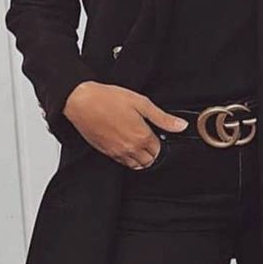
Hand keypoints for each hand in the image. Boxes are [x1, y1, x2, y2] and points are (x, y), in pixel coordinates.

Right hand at [63, 82, 188, 168]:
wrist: (82, 102)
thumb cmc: (108, 99)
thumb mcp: (141, 103)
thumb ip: (162, 117)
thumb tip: (180, 125)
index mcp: (141, 137)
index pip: (159, 150)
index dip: (159, 139)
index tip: (155, 130)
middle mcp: (130, 149)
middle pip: (149, 160)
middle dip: (152, 150)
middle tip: (148, 135)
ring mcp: (117, 153)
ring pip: (136, 165)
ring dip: (140, 156)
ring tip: (137, 139)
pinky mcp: (105, 153)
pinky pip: (122, 163)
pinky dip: (127, 157)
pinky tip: (125, 142)